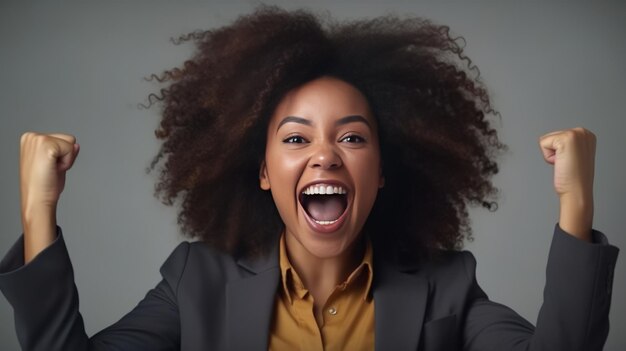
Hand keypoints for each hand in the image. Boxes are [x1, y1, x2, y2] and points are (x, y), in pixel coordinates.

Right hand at [20, 132, 79, 261]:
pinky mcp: (46, 145)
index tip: (49, 168)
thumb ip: (65, 152)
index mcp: (30, 138)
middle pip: (69, 138)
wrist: (37, 201)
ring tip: (51, 170)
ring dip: (66, 159)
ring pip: (71, 142)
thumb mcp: (55, 164)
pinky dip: (67, 162)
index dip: (61, 156)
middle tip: (51, 170)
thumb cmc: (44, 186)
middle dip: (65, 156)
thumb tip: (76, 145)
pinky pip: (71, 149)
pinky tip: (54, 170)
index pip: (62, 139)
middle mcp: (31, 136)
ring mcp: (37, 139)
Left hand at [539, 127, 594, 240]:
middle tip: (567, 164)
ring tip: (565, 164)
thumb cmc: (574, 179)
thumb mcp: (575, 156)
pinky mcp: (565, 139)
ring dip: (551, 155)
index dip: (558, 152)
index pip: (557, 136)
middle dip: (554, 152)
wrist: (577, 191)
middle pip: (551, 136)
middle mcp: (583, 132)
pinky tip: (561, 164)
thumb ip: (569, 147)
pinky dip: (548, 157)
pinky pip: (542, 144)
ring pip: (546, 140)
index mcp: (586, 135)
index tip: (569, 162)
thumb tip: (559, 146)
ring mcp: (575, 134)